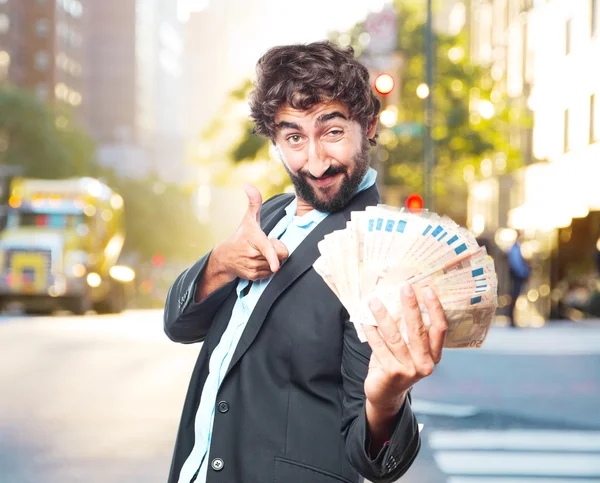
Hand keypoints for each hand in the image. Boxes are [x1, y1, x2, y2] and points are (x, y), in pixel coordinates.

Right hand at [213, 184, 288, 280]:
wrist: (226, 257)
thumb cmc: (241, 236)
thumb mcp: (248, 219)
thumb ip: (254, 202)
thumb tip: (248, 185)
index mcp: (254, 239)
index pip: (266, 248)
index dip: (272, 257)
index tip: (276, 266)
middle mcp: (252, 255)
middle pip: (280, 255)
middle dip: (277, 250)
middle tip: (266, 245)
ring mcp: (252, 267)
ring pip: (275, 265)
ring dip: (272, 260)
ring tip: (260, 253)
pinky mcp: (253, 277)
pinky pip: (270, 273)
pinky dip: (268, 268)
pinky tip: (259, 261)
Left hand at [363, 285, 447, 417]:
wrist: (385, 395)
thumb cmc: (398, 365)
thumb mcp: (410, 350)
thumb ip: (408, 331)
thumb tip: (400, 299)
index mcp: (434, 355)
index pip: (440, 329)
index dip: (435, 308)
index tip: (427, 289)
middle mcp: (425, 364)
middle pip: (418, 330)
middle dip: (411, 306)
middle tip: (405, 287)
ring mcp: (409, 370)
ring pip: (395, 337)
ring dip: (383, 316)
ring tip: (374, 300)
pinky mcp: (391, 373)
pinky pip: (379, 347)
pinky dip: (371, 332)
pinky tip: (365, 320)